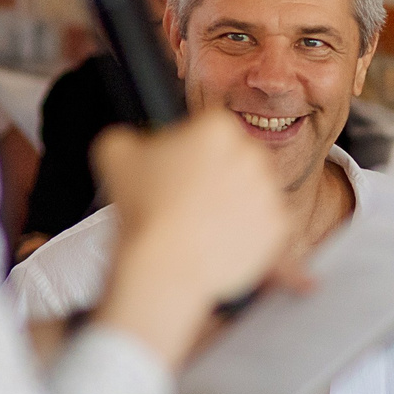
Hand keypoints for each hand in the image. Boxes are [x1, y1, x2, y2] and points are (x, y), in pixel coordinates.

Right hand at [89, 117, 289, 368]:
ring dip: (231, 201)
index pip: (207, 130)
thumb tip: (133, 143)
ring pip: (249, 191)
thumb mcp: (114, 154)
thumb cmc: (144, 209)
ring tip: (200, 222)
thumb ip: (126, 137)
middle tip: (187, 198)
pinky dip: (244, 231)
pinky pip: (262, 223)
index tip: (177, 168)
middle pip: (234, 158)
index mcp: (217, 129)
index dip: (189, 149)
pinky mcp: (278, 225)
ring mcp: (269, 191)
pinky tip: (217, 238)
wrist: (166, 263)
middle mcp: (251, 154)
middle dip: (215, 174)